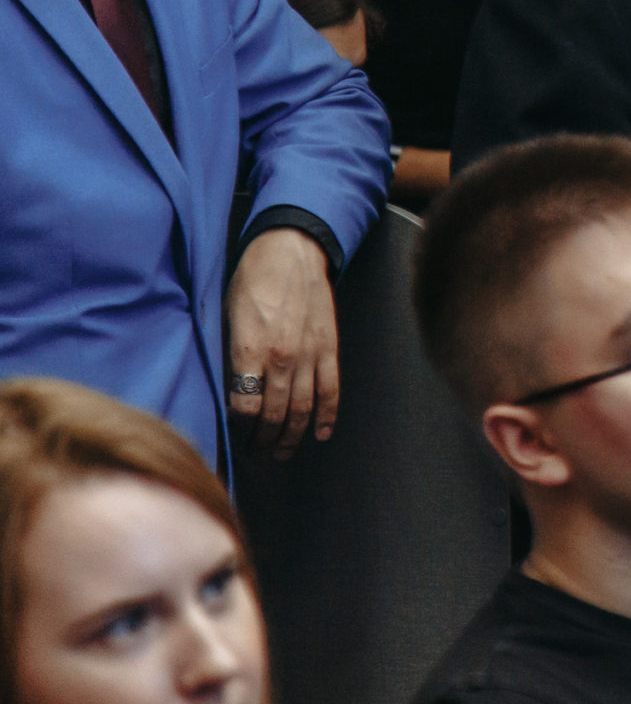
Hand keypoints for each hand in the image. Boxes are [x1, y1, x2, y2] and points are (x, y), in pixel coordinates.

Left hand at [224, 228, 339, 458]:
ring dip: (293, 435)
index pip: (244, 407)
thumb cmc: (253, 278)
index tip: (234, 436)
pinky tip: (321, 433)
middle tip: (257, 453)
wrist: (292, 250)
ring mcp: (309, 354)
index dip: (239, 429)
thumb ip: (231, 355)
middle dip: (264, 439)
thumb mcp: (227, 316)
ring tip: (283, 452)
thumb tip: (230, 390)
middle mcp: (282, 358)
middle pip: (273, 414)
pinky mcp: (328, 347)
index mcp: (250, 350)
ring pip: (303, 408)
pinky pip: (331, 389)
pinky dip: (327, 415)